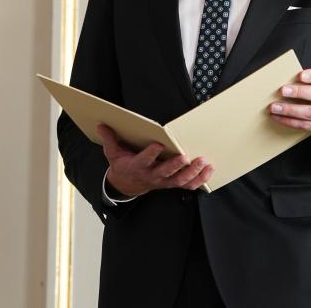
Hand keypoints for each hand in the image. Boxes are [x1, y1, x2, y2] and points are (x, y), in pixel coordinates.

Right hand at [97, 124, 213, 197]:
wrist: (127, 185)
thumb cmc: (123, 166)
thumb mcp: (112, 154)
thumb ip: (110, 139)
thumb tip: (102, 125)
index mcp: (137, 167)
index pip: (144, 161)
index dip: (151, 154)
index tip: (158, 145)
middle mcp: (152, 176)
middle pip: (165, 172)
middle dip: (176, 165)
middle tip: (185, 156)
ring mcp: (164, 182)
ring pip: (180, 180)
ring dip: (193, 172)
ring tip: (203, 162)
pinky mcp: (172, 184)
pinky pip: (188, 185)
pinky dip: (200, 179)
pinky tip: (209, 170)